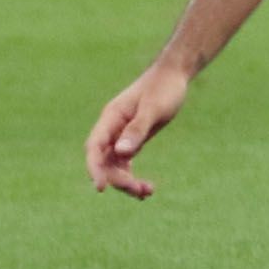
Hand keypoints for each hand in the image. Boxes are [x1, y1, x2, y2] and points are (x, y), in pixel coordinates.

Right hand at [85, 61, 189, 199]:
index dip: (94, 168)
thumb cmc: (164, 88)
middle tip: (140, 191)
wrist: (174, 76)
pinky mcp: (131, 140)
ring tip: (147, 192)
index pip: (94, 147)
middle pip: (104, 160)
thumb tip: (121, 152)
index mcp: (111, 118)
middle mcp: (111, 128)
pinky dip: (132, 176)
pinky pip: (125, 163)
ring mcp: (120, 135)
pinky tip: (146, 188)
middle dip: (118, 179)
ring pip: (114, 165)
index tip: (101, 188)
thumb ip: (137, 130)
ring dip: (126, 181)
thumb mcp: (153, 109)